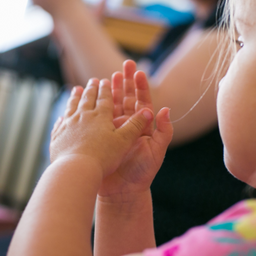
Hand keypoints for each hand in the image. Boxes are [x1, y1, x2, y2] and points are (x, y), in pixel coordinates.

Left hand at [50, 77, 154, 177]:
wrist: (75, 170)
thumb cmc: (103, 157)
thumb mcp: (124, 141)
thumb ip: (135, 125)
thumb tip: (150, 111)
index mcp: (100, 116)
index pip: (104, 98)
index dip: (106, 89)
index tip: (106, 80)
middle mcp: (83, 116)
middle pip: (88, 98)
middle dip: (92, 88)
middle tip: (93, 81)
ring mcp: (68, 125)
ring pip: (72, 106)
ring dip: (76, 97)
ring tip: (77, 90)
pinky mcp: (58, 137)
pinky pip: (60, 123)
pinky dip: (63, 117)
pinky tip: (62, 117)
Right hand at [99, 61, 172, 201]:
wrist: (122, 191)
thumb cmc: (142, 173)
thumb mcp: (157, 152)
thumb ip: (163, 131)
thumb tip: (166, 110)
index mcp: (143, 125)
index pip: (142, 101)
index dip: (140, 86)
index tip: (138, 72)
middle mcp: (128, 124)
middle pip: (126, 98)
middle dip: (125, 81)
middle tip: (124, 64)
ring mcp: (113, 129)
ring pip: (111, 105)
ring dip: (109, 90)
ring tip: (106, 76)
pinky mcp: (100, 136)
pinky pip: (97, 118)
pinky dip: (94, 107)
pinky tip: (89, 96)